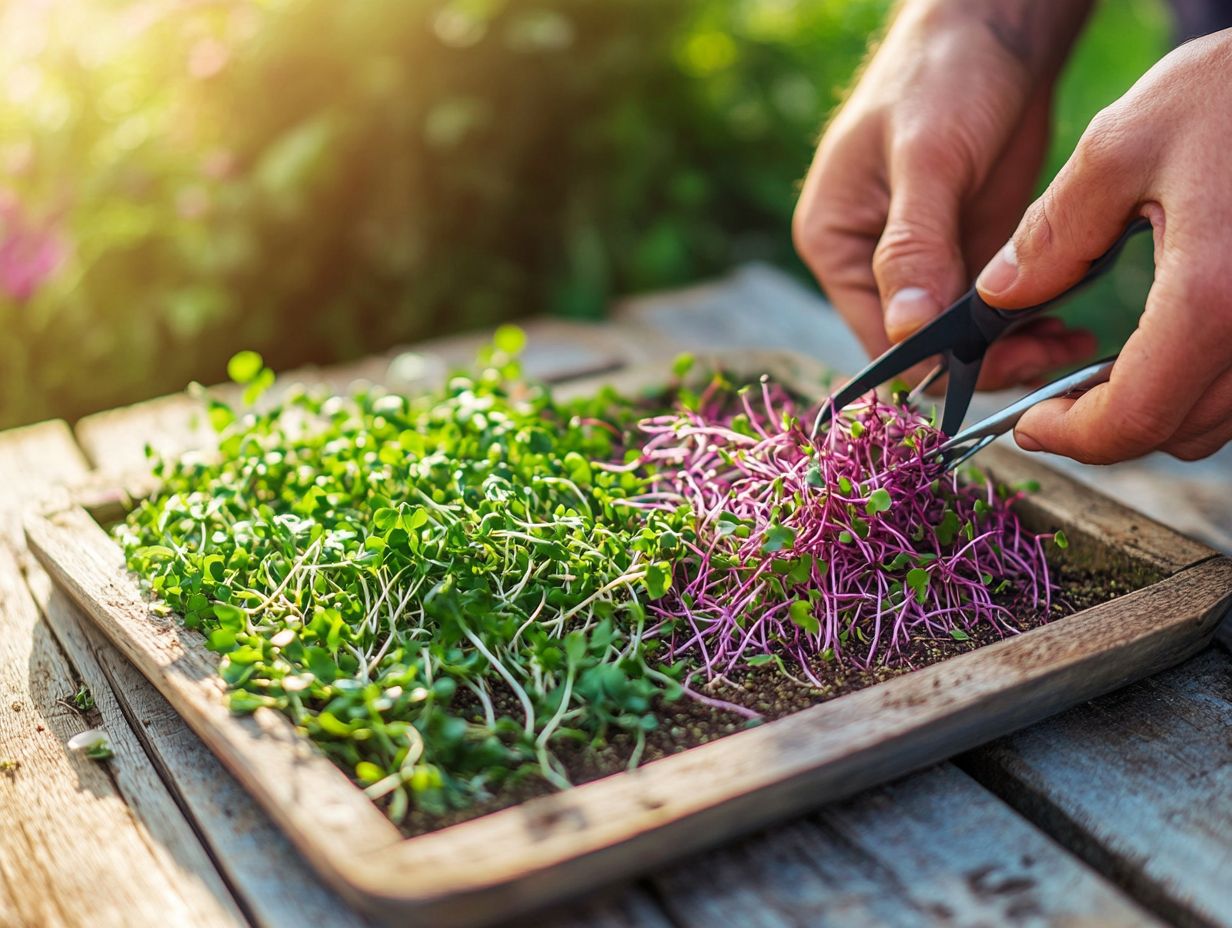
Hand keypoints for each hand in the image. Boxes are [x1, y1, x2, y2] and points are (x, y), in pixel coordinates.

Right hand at [794, 0, 1096, 388]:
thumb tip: (904, 332)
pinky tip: (1064, 322)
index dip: (932, 359)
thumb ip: (913, 247)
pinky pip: (990, 307)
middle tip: (1048, 353)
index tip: (999, 361)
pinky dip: (1025, 322)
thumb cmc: (944, 74)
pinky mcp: (965, 248)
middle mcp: (868, 261)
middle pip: (918, 343)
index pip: (876, 334)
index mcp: (834, 243)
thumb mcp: (927, 160)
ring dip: (1010, 346)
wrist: (997, 25)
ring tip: (1067, 341)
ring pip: (959, 334)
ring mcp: (921, 259)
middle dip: (980, 358)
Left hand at [976, 29, 1231, 462]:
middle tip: (1058, 396)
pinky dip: (1200, 381)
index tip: (1031, 425)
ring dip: (1156, 409)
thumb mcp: (1125, 144)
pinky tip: (1169, 342)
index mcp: (1213, 299)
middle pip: (1176, 432)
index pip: (1132, 420)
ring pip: (1218, 418)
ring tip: (1107, 370)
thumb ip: (1053, 232)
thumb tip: (999, 294)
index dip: (1070, 438)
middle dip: (1106, 426)